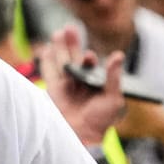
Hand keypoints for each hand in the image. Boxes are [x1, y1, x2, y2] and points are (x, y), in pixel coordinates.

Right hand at [39, 26, 123, 146]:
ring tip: (58, 33)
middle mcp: (80, 82)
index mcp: (94, 83)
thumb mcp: (113, 98)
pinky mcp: (54, 90)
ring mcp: (66, 85)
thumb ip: (113, 76)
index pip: (90, 65)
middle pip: (74, 57)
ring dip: (59, 47)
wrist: (81, 136)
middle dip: (72, 43)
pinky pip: (49, 72)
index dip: (87, 58)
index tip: (88, 56)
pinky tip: (46, 50)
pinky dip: (46, 61)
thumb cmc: (100, 120)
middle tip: (69, 28)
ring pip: (61, 61)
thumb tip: (118, 54)